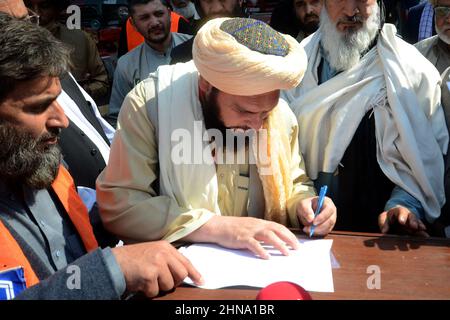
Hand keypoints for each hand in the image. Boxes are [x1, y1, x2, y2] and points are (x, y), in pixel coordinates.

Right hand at [112, 240, 202, 297]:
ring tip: (147, 279)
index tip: (201, 281)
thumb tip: (183, 272)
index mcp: (166, 247)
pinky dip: (148, 291)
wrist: (113, 262)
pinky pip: (155, 291)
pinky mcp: (150, 275)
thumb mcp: (153, 252)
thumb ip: (167, 259)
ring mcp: (157, 263)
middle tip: (161, 281)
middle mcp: (163, 253)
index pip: (185, 261)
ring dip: (158, 287)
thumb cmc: (133, 259)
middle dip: (173, 282)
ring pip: (168, 285)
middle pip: (181, 275)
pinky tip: (140, 282)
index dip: (194, 273)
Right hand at [183, 216, 298, 258]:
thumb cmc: (233, 227)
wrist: (218, 226)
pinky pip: (254, 244)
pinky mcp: (242, 238)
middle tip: (296, 248)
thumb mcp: (250, 226)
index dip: (289, 234)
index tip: (296, 242)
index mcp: (259, 222)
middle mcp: (257, 225)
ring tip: (286, 253)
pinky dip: (261, 250)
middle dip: (289, 239)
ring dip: (279, 245)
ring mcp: (250, 231)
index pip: (278, 226)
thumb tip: (273, 238)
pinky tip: (267, 257)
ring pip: (268, 236)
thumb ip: (260, 231)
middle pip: (277, 230)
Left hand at [297, 196, 336, 235]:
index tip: (313, 222)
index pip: (329, 209)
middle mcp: (332, 211)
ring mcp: (331, 219)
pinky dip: (317, 233)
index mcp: (327, 202)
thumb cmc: (306, 205)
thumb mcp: (303, 204)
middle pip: (330, 220)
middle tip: (308, 229)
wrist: (305, 210)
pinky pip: (325, 232)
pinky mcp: (329, 226)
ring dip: (317, 231)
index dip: (322, 217)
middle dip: (319, 226)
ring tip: (306, 229)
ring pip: (328, 228)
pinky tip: (309, 231)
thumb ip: (306, 210)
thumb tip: (310, 219)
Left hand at [378, 206, 428, 236]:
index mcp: (397, 211)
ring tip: (421, 230)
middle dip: (412, 221)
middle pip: (411, 216)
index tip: (402, 222)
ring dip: (418, 226)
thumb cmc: (388, 218)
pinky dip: (422, 232)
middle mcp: (406, 214)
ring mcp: (411, 220)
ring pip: (416, 221)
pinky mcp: (415, 227)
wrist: (395, 216)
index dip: (402, 216)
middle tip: (414, 226)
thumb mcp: (384, 218)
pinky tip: (426, 236)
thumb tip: (384, 231)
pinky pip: (419, 228)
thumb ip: (383, 224)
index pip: (400, 212)